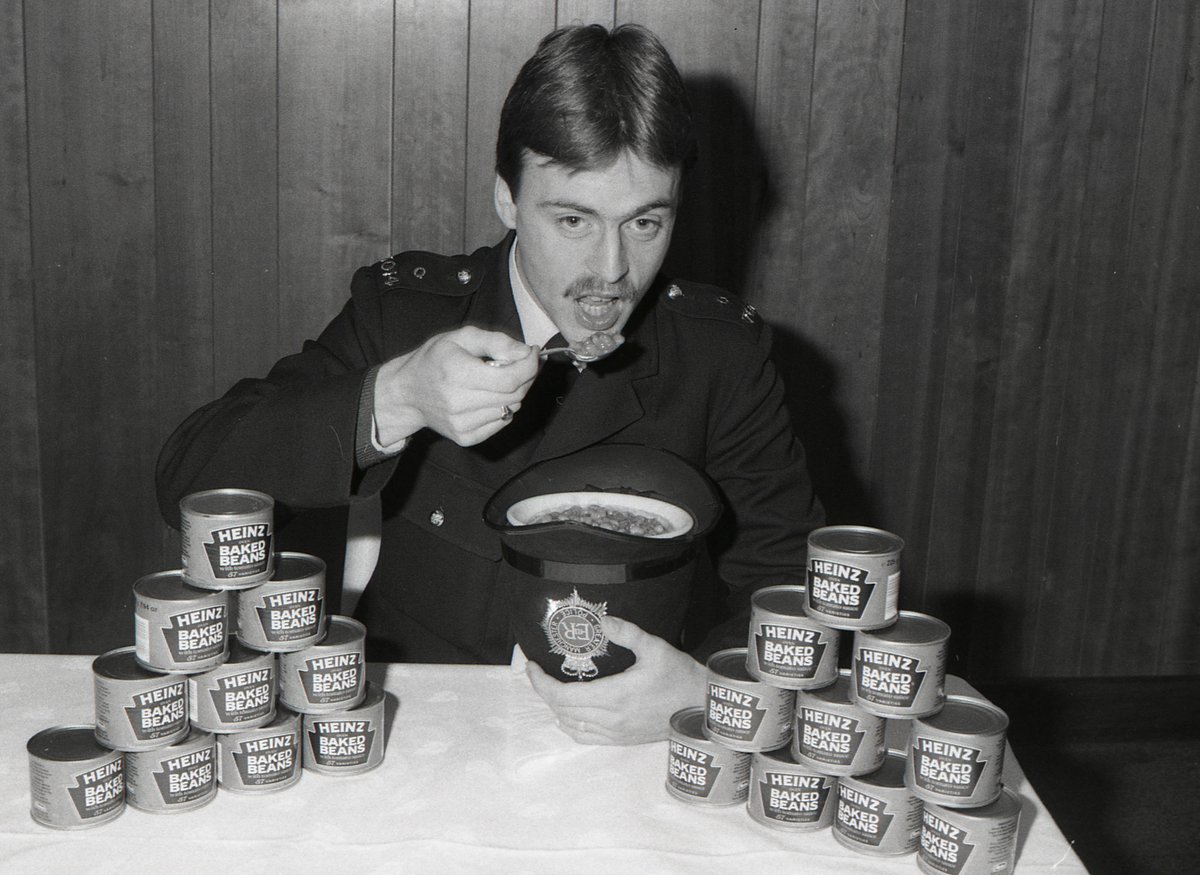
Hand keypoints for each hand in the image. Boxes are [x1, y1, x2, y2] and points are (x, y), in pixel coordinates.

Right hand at [374, 326, 538, 445]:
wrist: (407, 393)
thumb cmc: (434, 360)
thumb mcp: (460, 337)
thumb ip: (495, 341)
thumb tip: (525, 352)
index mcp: (458, 374)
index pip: (510, 379)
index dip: (529, 366)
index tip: (532, 353)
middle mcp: (459, 403)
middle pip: (515, 394)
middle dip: (525, 377)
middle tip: (519, 364)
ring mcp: (462, 424)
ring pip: (511, 408)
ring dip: (512, 393)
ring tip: (495, 381)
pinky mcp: (466, 437)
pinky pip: (501, 423)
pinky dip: (502, 408)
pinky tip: (486, 397)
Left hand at [525, 615, 707, 744]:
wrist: (700, 707)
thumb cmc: (679, 676)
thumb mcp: (655, 647)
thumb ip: (627, 632)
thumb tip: (603, 621)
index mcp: (614, 696)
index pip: (562, 695)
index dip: (540, 682)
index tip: (531, 666)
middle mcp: (610, 719)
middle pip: (561, 709)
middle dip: (543, 691)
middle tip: (537, 672)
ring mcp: (615, 733)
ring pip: (570, 725)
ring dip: (555, 708)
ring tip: (550, 688)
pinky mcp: (622, 740)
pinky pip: (585, 737)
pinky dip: (569, 726)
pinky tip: (567, 716)